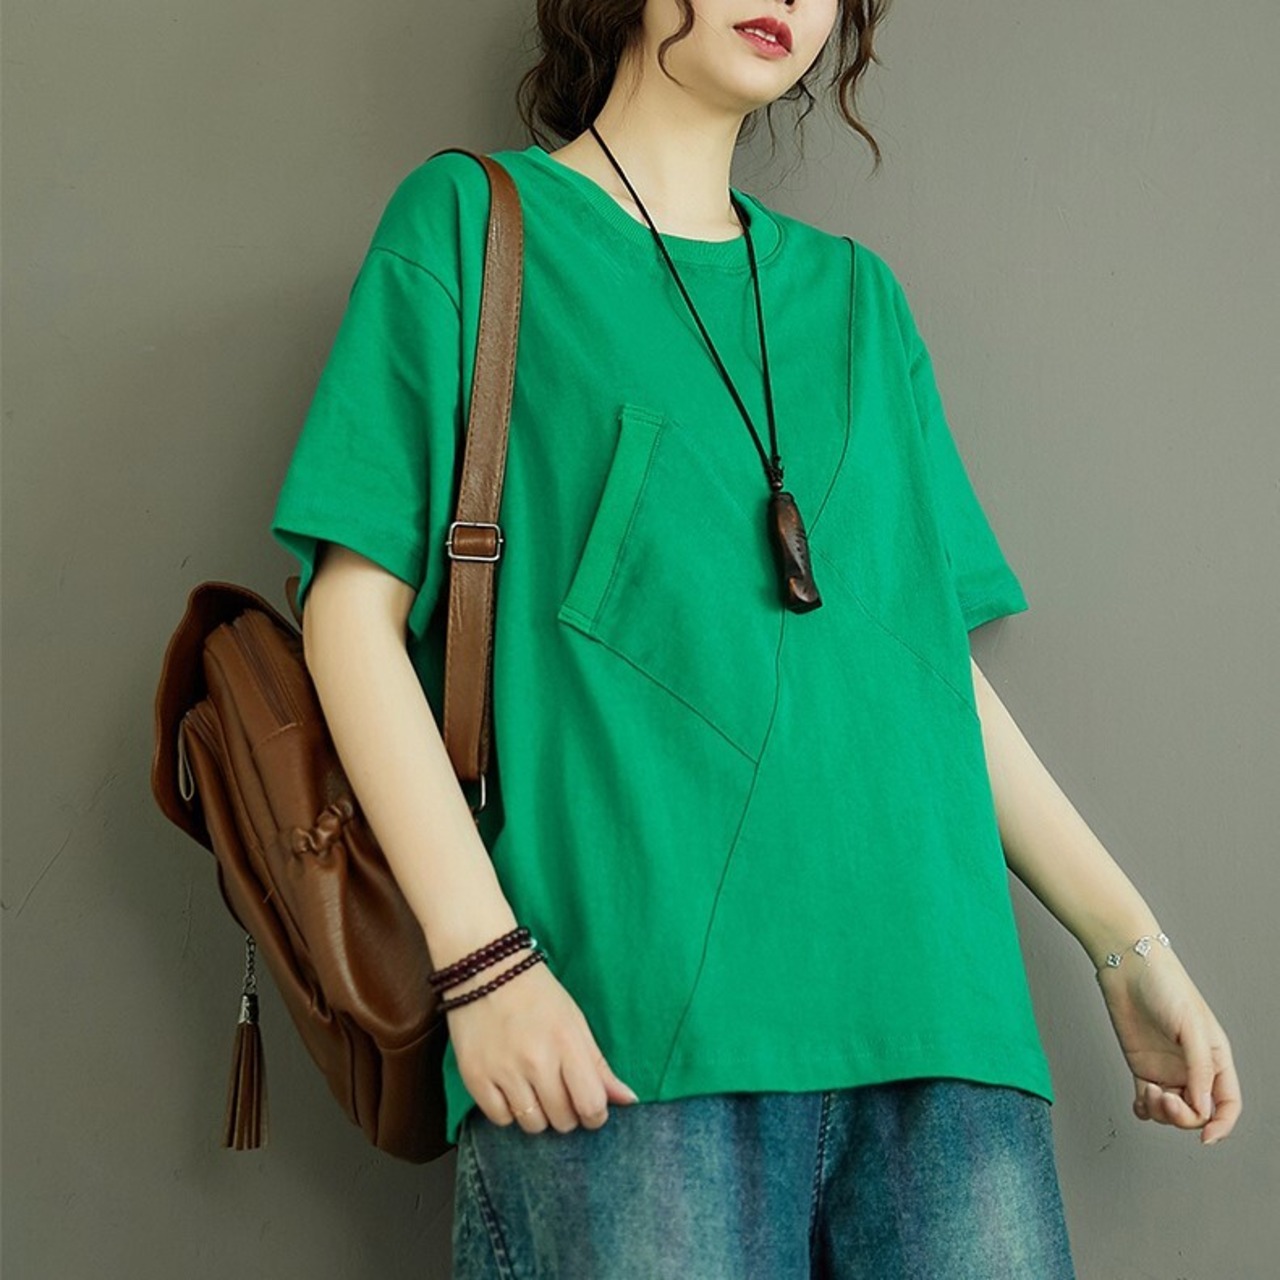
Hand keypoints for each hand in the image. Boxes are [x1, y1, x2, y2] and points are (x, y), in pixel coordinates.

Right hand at [444, 958, 638, 1133]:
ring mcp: (504, 1071)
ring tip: (534, 1089)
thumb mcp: (575, 1022)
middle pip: (562, 1119)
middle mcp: (536, 1061)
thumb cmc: (536, 994)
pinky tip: (510, 1088)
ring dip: (538, 1114)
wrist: (485, 970)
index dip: (595, 1115)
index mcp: (567, 1043)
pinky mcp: (475, 1077)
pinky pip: (500, 1119)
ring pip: (532, 1124)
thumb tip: (628, 1100)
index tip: (590, 1108)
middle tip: (560, 1092)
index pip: (591, 1104)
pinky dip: (508, 1110)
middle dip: (567, 1113)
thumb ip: (599, 1066)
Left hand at [1094, 944, 1240, 1144]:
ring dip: (1162, 1113)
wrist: (1127, 966)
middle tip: (1164, 1099)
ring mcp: (1166, 1068)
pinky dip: (1145, 1109)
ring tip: (1149, 1094)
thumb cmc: (1165, 986)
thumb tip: (1202, 1107)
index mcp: (1215, 1058)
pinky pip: (1148, 1100)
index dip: (1222, 1125)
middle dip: (1183, 1116)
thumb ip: (1199, 1069)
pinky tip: (1139, 1103)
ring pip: (1172, 1110)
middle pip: (1197, 1112)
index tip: (1206, 1137)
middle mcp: (1193, 1068)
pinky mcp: (1142, 1066)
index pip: (1227, 1104)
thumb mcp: (1190, 1027)